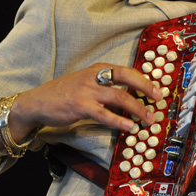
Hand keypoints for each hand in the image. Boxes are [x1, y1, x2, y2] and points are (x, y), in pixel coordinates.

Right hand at [8, 63, 160, 139]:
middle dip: (146, 87)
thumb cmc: (64, 93)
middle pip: (127, 77)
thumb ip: (106, 86)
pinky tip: (129, 127)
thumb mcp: (87, 82)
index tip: (157, 89)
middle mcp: (95, 76)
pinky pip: (104, 114)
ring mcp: (88, 91)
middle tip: (159, 98)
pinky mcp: (81, 106)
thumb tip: (130, 96)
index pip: (127, 70)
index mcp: (99, 68)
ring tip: (148, 119)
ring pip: (120, 97)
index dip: (144, 80)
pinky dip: (119, 121)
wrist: (36, 102)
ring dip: (137, 108)